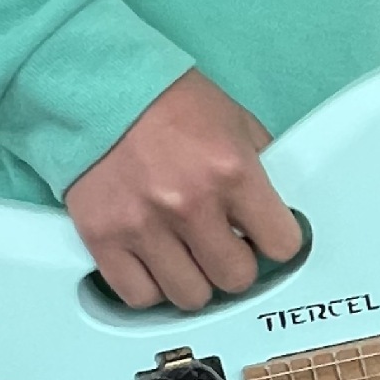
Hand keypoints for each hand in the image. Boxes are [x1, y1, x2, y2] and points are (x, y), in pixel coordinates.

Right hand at [65, 69, 300, 310]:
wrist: (99, 84)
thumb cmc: (167, 100)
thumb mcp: (234, 122)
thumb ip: (260, 169)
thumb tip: (276, 211)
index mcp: (232, 172)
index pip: (281, 245)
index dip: (275, 242)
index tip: (264, 238)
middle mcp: (190, 204)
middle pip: (236, 278)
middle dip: (234, 263)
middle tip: (223, 245)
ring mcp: (144, 225)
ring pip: (190, 296)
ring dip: (194, 279)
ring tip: (186, 255)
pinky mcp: (103, 238)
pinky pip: (139, 295)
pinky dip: (150, 286)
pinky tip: (155, 263)